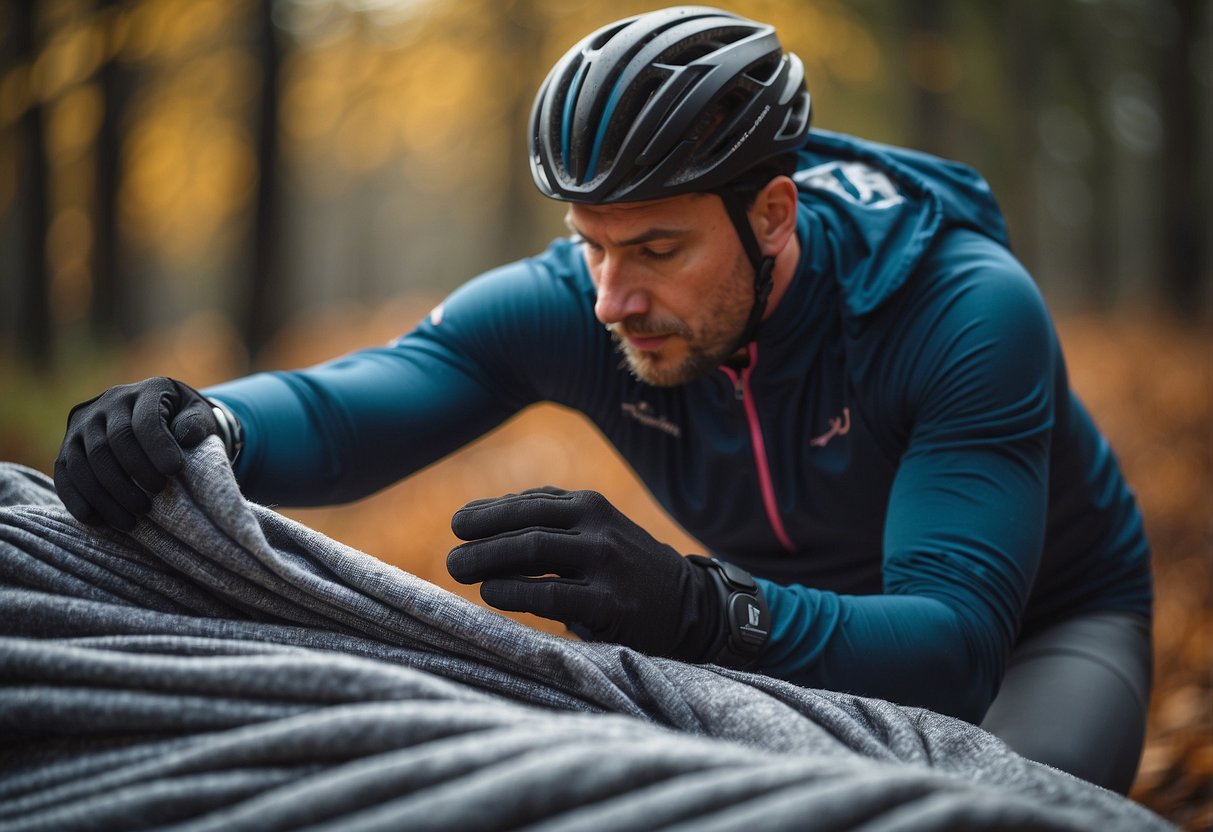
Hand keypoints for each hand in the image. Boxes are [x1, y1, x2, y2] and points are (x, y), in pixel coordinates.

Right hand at [54, 377, 217, 529]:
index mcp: (146, 391)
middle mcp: (108, 403)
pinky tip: (100, 521)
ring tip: (132, 521)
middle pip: (111, 443)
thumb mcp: (200, 416)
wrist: (162, 418)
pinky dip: (80, 501)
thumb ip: (197, 423)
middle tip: (152, 504)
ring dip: (107, 496)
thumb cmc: (185, 421)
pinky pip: (66, 475)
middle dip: (132, 477)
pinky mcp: (67, 447)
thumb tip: (185, 435)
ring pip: (86, 463)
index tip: (173, 471)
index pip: (143, 420)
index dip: (157, 447)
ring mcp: (83, 425)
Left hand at [447, 487, 721, 660]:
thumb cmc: (624, 567)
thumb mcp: (595, 530)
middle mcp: (598, 527)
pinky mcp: (611, 603)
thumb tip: (479, 519)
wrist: (689, 606)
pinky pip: (551, 595)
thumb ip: (549, 521)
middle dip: (481, 538)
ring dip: (487, 561)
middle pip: (526, 526)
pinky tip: (490, 594)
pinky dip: (515, 592)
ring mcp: (606, 564)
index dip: (489, 512)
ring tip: (458, 570)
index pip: (529, 503)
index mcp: (590, 505)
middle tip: (451, 553)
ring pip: (534, 552)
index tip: (458, 524)